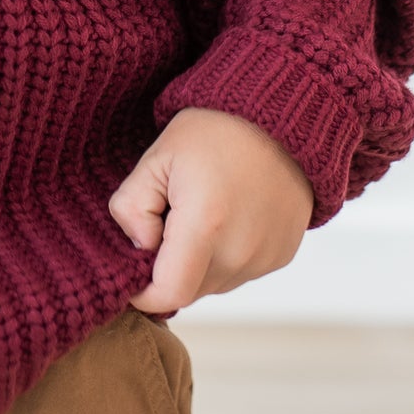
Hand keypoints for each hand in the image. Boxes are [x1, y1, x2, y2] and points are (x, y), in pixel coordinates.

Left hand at [108, 106, 314, 313]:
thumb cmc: (215, 131)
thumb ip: (131, 207)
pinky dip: (225, 257)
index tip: (131, 276)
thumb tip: (140, 247)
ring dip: (198, 264)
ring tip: (200, 214)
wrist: (278, 118)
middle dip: (169, 270)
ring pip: (214, 285)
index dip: (143, 295)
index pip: (168, 294)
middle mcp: (241, 251)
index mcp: (206, 224)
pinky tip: (227, 216)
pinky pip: (240, 273)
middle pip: (189, 291)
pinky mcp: (282, 255)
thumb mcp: (157, 157)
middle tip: (167, 223)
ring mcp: (266, 257)